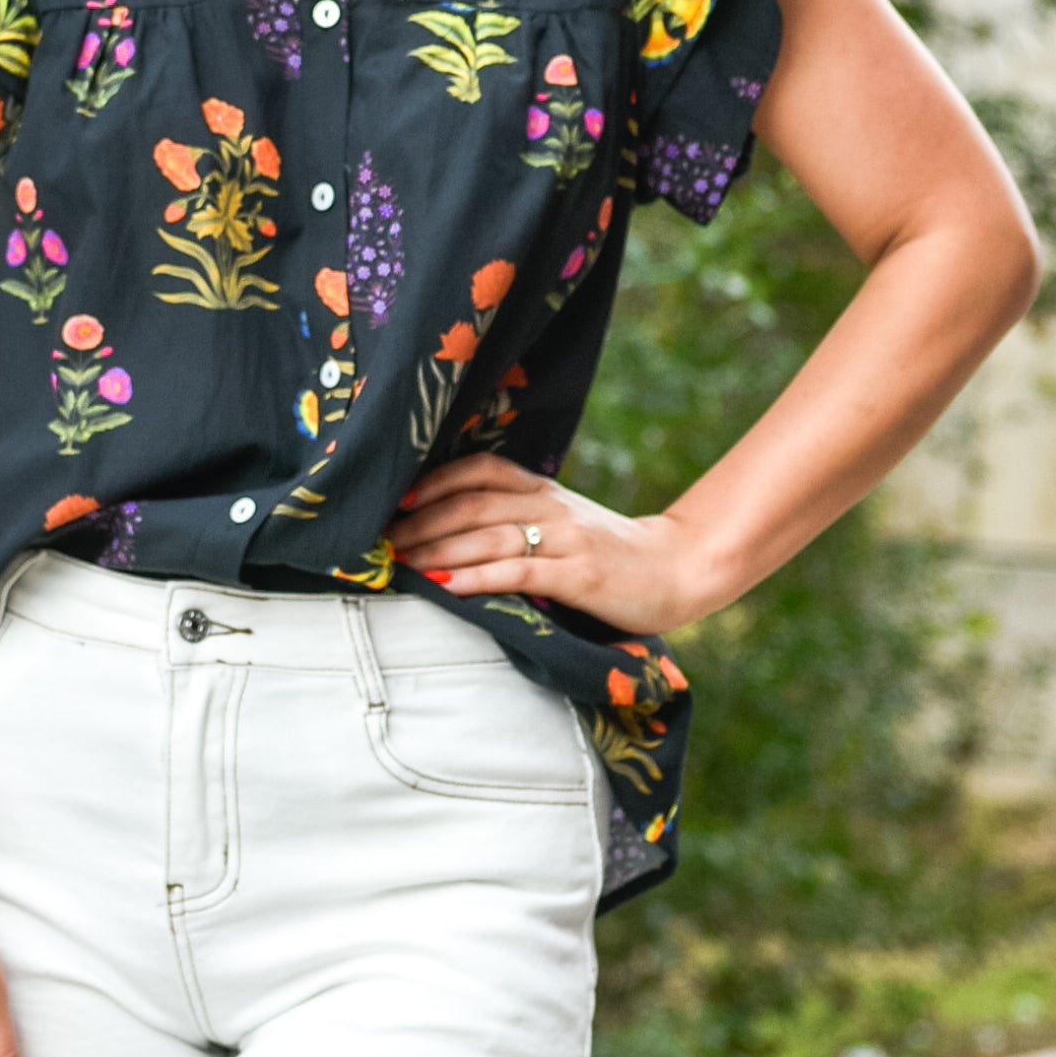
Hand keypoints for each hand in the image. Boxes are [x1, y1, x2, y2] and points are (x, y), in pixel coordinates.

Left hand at [388, 455, 732, 633]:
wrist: (676, 570)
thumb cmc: (609, 554)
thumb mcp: (562, 525)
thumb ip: (517, 520)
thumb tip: (450, 532)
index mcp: (542, 491)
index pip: (478, 470)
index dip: (433, 482)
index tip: (393, 501)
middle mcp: (549, 506)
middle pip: (471, 505)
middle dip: (420, 523)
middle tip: (379, 543)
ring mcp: (565, 539)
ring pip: (488, 536)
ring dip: (437, 550)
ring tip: (400, 565)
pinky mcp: (579, 575)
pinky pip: (520, 571)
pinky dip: (479, 577)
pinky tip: (447, 586)